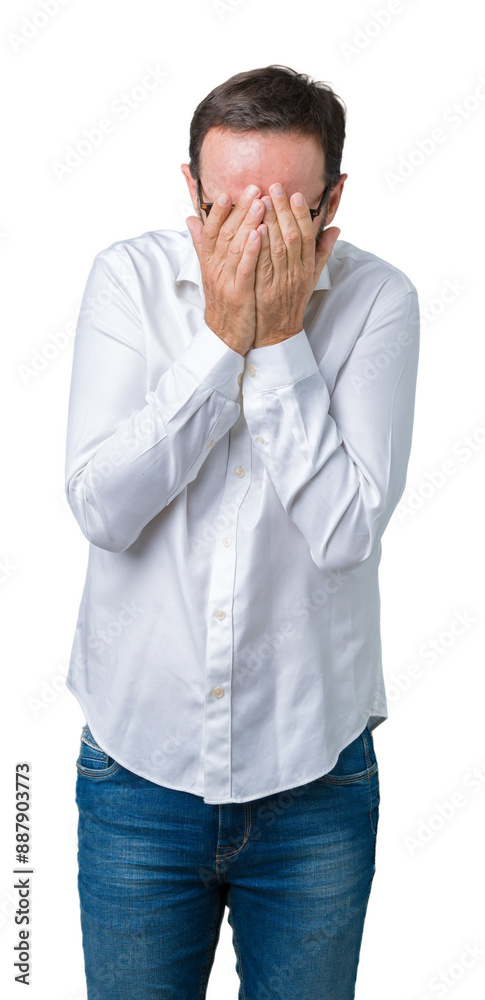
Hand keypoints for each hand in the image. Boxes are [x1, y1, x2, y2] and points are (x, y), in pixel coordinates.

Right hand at [186, 185, 265, 355]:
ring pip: (234, 246)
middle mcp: (214, 268)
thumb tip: (191, 219)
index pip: (211, 230)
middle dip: (239, 209)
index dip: (218, 211)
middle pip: (225, 233)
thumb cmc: (223, 302)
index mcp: (209, 262)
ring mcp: (225, 281)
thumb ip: (202, 244)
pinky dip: (251, 250)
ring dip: (247, 223)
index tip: (227, 191)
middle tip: (252, 188)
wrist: (225, 337)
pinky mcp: (238, 294)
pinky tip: (260, 234)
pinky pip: (244, 268)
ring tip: (259, 203)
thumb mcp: (210, 272)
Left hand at [252, 183, 339, 348]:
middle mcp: (296, 273)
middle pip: (292, 236)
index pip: (306, 235)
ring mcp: (281, 282)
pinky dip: (260, 247)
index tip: (294, 194)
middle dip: (283, 210)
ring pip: (278, 248)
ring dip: (271, 222)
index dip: (301, 213)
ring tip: (263, 200)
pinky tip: (254, 230)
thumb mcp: (311, 278)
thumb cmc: (291, 303)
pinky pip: (263, 266)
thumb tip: (335, 228)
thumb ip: (322, 252)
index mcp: (307, 267)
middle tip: (274, 186)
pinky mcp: (265, 292)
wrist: (277, 335)